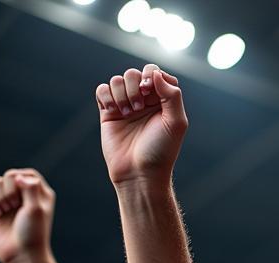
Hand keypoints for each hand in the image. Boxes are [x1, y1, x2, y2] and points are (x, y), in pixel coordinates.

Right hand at [0, 169, 54, 262]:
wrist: (21, 256)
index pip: (28, 174)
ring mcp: (7, 202)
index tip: (23, 194)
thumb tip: (18, 177)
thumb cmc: (33, 234)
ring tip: (6, 211)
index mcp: (39, 195)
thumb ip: (30, 188)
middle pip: (9, 175)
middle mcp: (23, 197)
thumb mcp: (36, 209)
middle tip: (14, 206)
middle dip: (9, 189)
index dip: (21, 179)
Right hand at [96, 64, 187, 186]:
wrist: (139, 173)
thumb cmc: (161, 151)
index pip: (156, 73)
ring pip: (117, 80)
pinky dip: (106, 96)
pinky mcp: (108, 112)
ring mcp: (126, 106)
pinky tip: (113, 111)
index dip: (152, 75)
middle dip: (135, 85)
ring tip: (127, 113)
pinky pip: (102, 89)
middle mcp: (144, 102)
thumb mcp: (176, 123)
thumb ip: (172, 96)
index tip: (150, 90)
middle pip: (135, 73)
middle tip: (138, 107)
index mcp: (162, 102)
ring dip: (121, 93)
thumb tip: (156, 74)